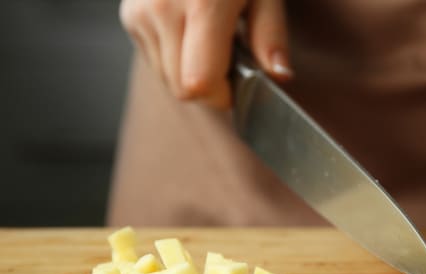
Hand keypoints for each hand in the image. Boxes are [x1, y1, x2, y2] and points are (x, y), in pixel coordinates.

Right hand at [119, 0, 291, 108]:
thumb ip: (271, 35)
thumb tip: (279, 74)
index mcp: (202, 5)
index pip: (200, 84)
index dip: (223, 95)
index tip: (240, 85)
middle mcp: (163, 9)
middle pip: (181, 89)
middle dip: (209, 87)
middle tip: (230, 58)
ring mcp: (141, 12)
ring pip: (166, 79)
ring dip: (190, 73)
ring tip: (210, 39)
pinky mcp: (130, 16)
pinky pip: (154, 61)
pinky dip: (175, 58)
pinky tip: (191, 32)